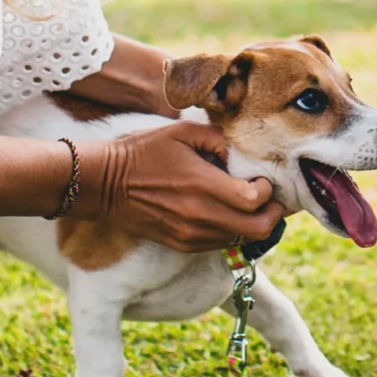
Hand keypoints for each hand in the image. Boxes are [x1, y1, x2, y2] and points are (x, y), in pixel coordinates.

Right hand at [76, 122, 283, 251]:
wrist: (104, 184)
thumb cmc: (143, 152)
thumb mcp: (182, 132)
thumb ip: (218, 139)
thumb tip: (242, 155)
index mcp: (200, 184)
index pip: (252, 201)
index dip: (266, 191)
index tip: (261, 179)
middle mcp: (198, 215)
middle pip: (256, 229)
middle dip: (272, 215)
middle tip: (271, 199)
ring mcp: (189, 234)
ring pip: (240, 240)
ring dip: (253, 224)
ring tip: (250, 206)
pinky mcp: (181, 244)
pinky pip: (220, 244)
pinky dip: (233, 232)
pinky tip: (227, 214)